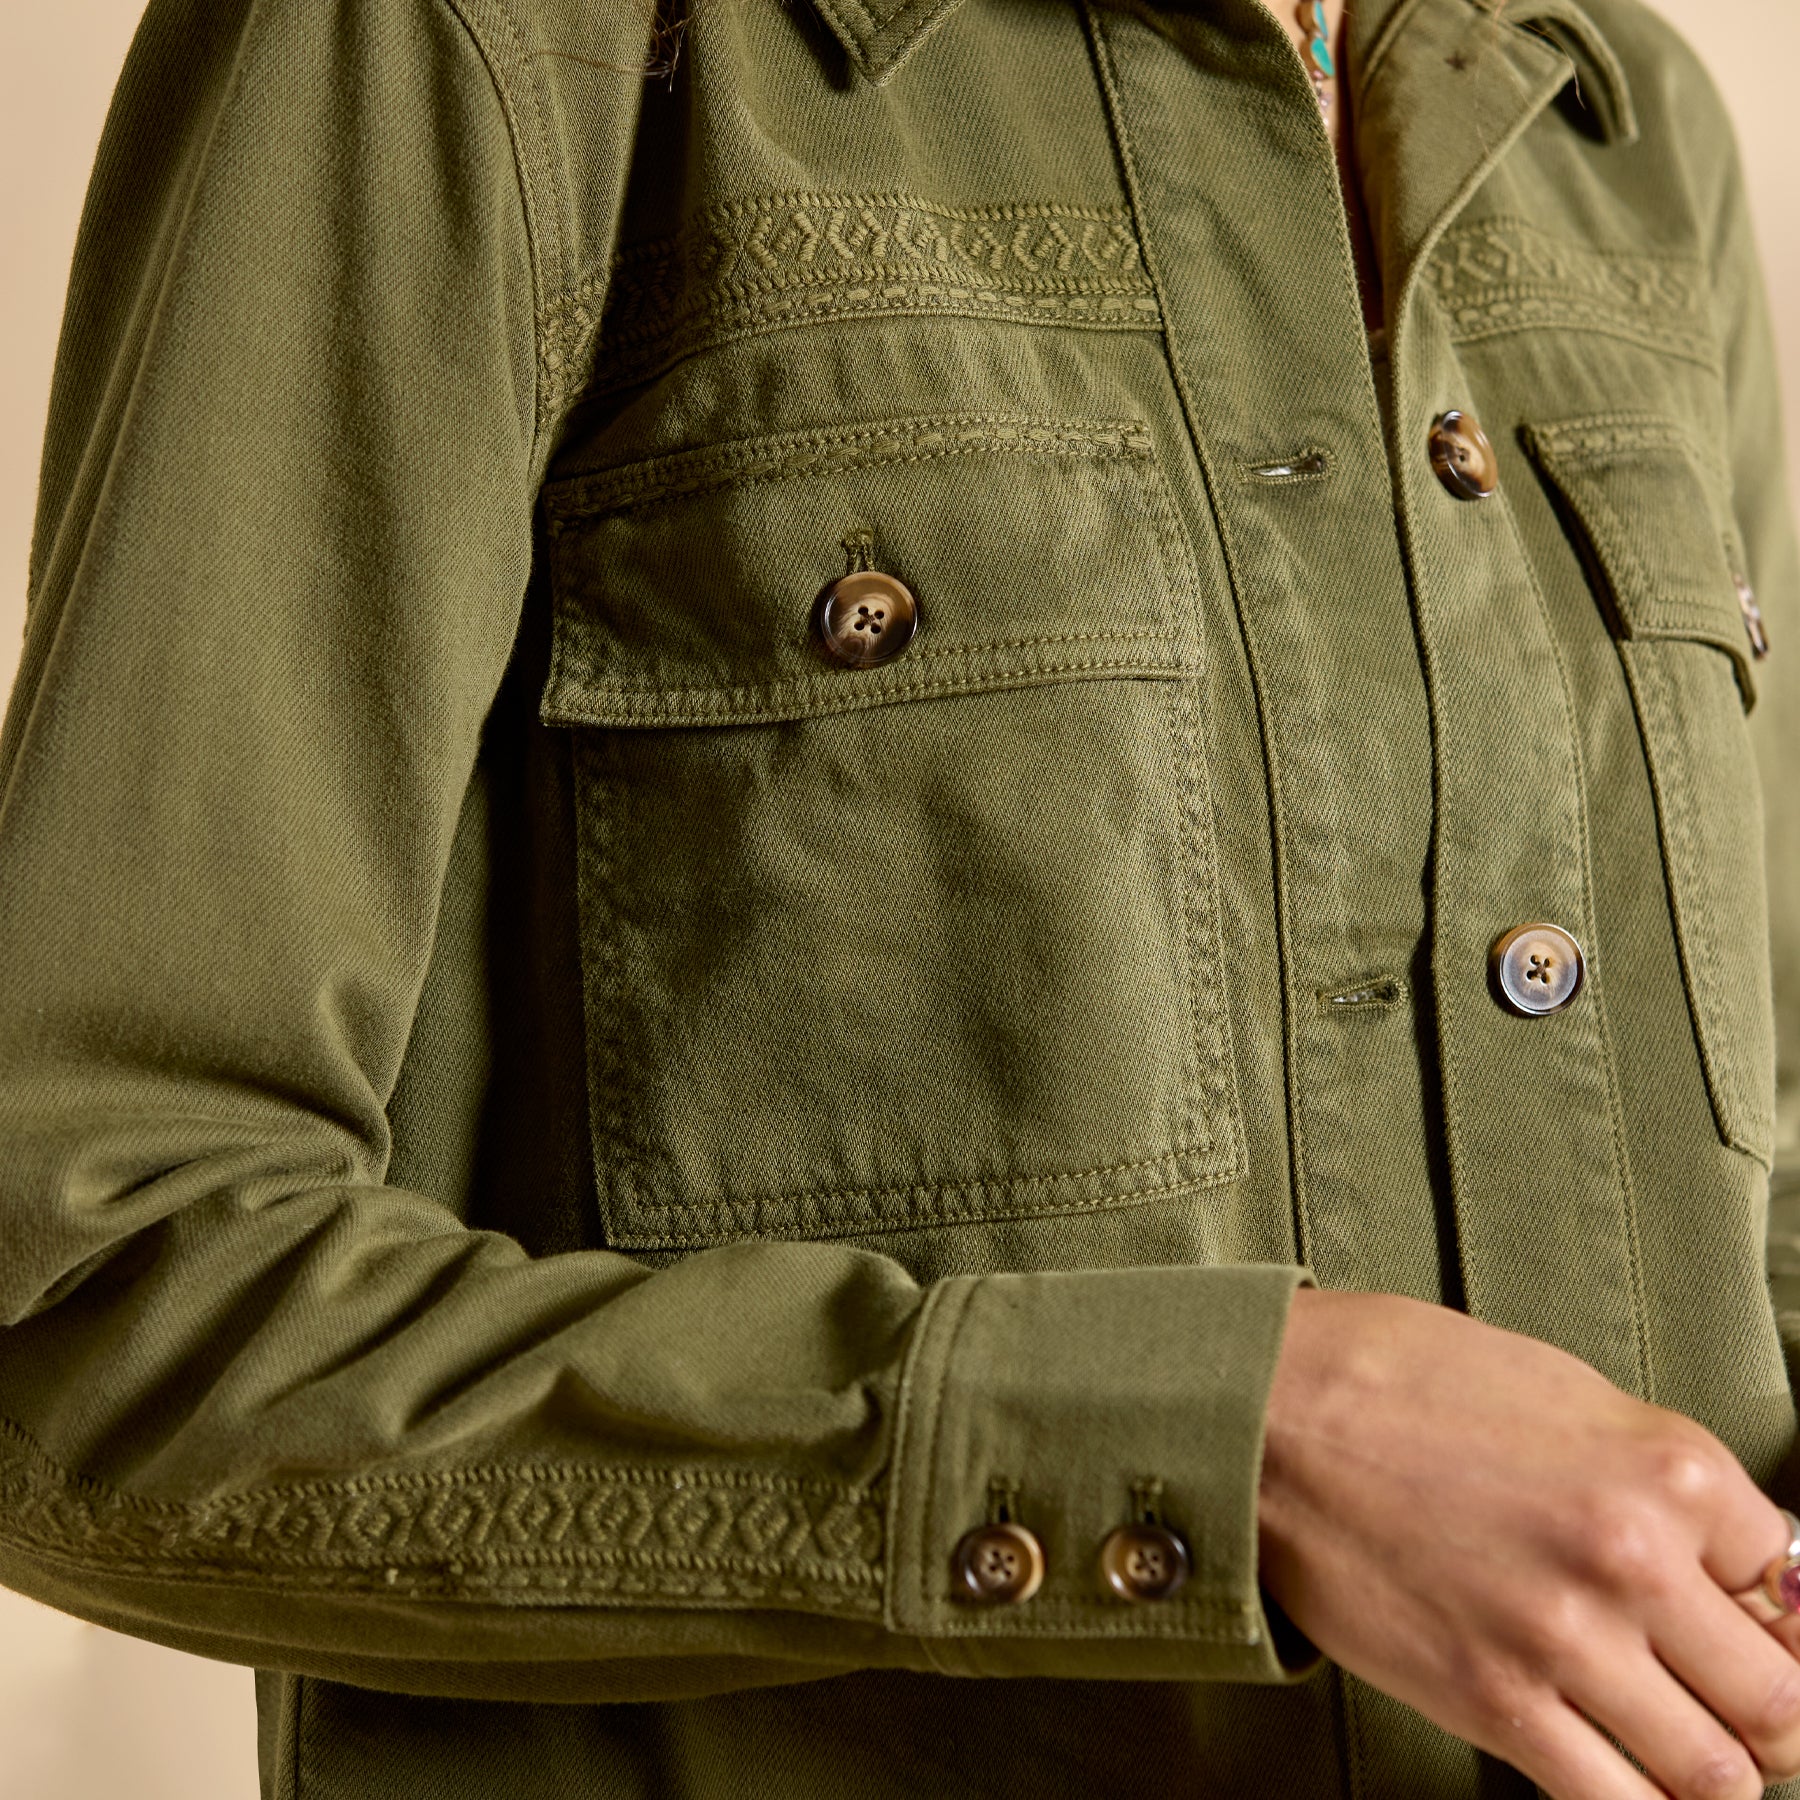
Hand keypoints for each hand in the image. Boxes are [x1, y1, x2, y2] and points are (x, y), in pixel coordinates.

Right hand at [1259, 1288, 1799, 1798]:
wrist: (1268, 1412)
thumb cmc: (1399, 1379)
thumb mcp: (1563, 1389)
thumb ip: (1658, 1475)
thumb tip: (1730, 1552)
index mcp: (1668, 1466)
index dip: (1787, 1617)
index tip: (1762, 1629)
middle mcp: (1637, 1558)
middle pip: (1783, 1701)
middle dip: (1774, 1715)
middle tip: (1740, 1705)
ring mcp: (1566, 1640)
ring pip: (1719, 1776)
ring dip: (1719, 1772)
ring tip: (1684, 1744)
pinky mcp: (1495, 1702)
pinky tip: (1624, 1778)